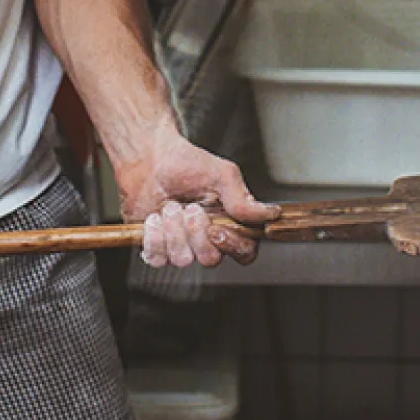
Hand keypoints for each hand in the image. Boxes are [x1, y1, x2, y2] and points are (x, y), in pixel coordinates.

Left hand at [114, 123, 279, 268]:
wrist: (149, 159)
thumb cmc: (186, 163)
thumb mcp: (221, 174)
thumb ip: (242, 198)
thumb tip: (270, 214)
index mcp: (230, 222)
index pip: (244, 251)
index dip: (233, 246)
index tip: (216, 229)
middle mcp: (207, 237)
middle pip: (211, 259)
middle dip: (197, 234)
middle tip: (190, 208)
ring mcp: (182, 244)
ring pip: (183, 260)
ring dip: (173, 231)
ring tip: (170, 207)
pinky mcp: (158, 247)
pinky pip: (157, 259)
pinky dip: (154, 237)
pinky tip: (155, 217)